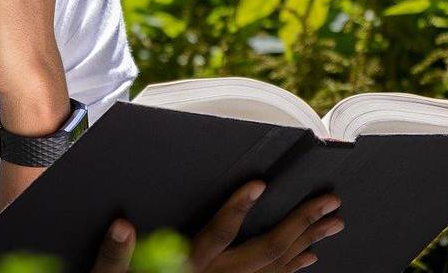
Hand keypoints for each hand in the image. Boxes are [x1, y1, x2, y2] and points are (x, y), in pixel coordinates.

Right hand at [90, 180, 344, 272]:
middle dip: (300, 223)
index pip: (217, 235)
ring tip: (333, 222)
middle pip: (265, 251)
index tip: (258, 184)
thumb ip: (114, 254)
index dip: (237, 209)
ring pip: (278, 268)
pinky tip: (310, 255)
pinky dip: (294, 268)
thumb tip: (122, 226)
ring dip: (308, 242)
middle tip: (329, 201)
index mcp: (188, 269)